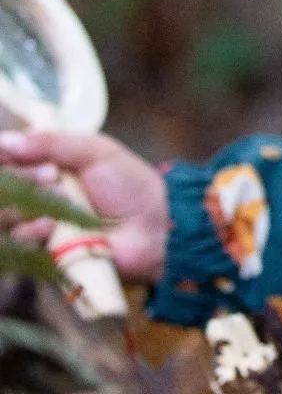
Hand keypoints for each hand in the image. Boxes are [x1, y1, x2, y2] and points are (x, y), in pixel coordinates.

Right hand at [0, 129, 168, 284]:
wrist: (153, 227)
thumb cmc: (129, 185)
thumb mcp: (96, 151)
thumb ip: (51, 143)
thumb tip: (5, 141)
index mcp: (48, 167)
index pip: (9, 159)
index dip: (7, 154)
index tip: (9, 152)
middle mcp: (36, 196)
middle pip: (5, 186)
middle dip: (22, 176)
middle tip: (51, 174)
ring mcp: (37, 224)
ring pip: (6, 214)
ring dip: (28, 201)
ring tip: (57, 194)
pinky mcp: (42, 252)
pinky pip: (18, 242)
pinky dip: (32, 230)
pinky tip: (51, 226)